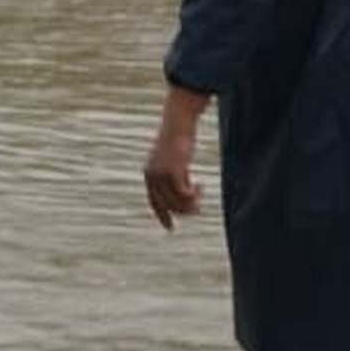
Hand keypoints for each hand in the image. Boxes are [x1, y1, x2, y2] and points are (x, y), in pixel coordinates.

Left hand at [144, 88, 207, 230]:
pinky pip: (184, 193)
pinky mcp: (173, 171)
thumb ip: (176, 175)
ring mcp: (161, 175)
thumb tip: (184, 192)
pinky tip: (200, 186)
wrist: (178, 122)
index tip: (170, 228)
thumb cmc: (178, 138)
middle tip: (198, 206)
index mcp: (149, 175)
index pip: (154, 202)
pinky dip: (194, 194)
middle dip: (184, 210)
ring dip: (191, 203)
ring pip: (177, 202)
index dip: (162, 216)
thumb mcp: (174, 159)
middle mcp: (152, 178)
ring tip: (200, 196)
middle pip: (169, 206)